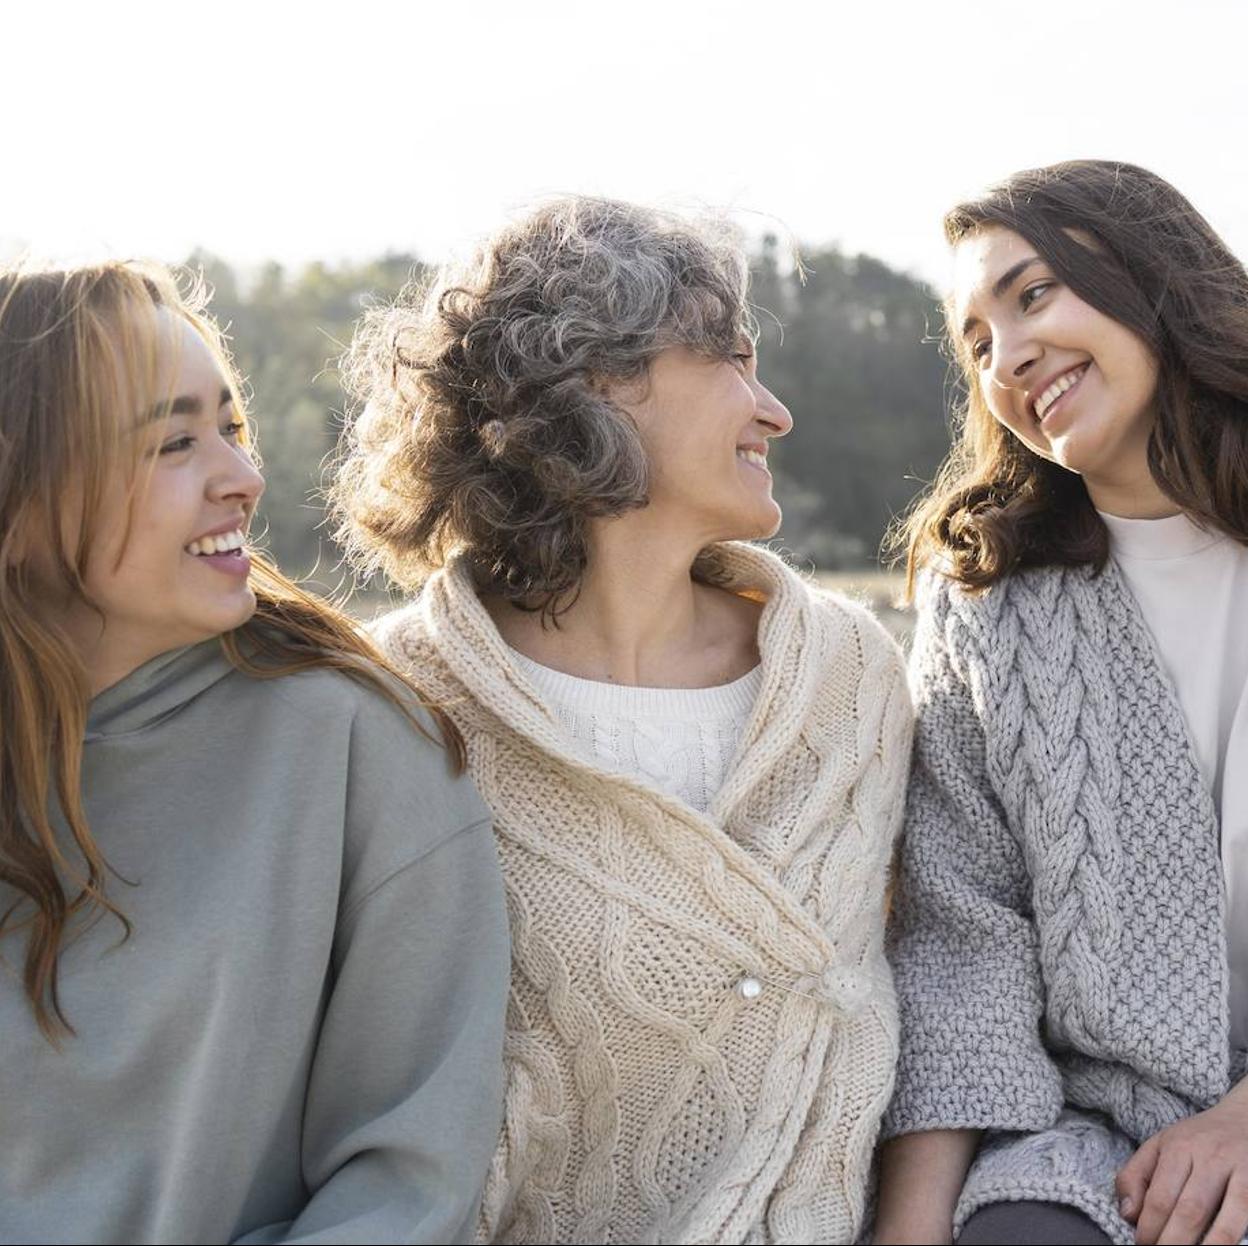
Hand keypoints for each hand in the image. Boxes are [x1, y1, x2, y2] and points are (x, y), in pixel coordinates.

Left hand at [1117, 1082, 1247, 1244]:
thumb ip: (1135, 1176)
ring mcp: (1238, 1172)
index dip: (1149, 1228)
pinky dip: (1230, 1240)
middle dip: (1172, 1243)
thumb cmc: (1198, 1139)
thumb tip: (1127, 1214)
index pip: (1159, 1197)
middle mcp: (1208, 1158)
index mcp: (1178, 1148)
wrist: (1246, 1118)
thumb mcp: (1159, 1145)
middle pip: (1188, 1211)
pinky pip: (1245, 1217)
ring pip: (1221, 1220)